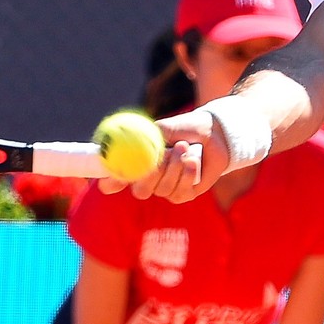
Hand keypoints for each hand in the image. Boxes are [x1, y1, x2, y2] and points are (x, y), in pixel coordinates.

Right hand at [95, 109, 229, 202]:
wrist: (213, 133)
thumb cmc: (184, 128)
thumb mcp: (164, 129)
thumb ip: (144, 139)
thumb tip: (126, 146)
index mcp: (135, 164)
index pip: (112, 181)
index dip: (110, 181)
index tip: (111, 174)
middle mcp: (147, 181)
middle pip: (139, 190)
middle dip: (153, 172)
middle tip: (165, 152)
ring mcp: (165, 189)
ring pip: (163, 189)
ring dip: (175, 166)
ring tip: (184, 147)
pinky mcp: (183, 195)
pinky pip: (180, 191)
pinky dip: (188, 174)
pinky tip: (193, 161)